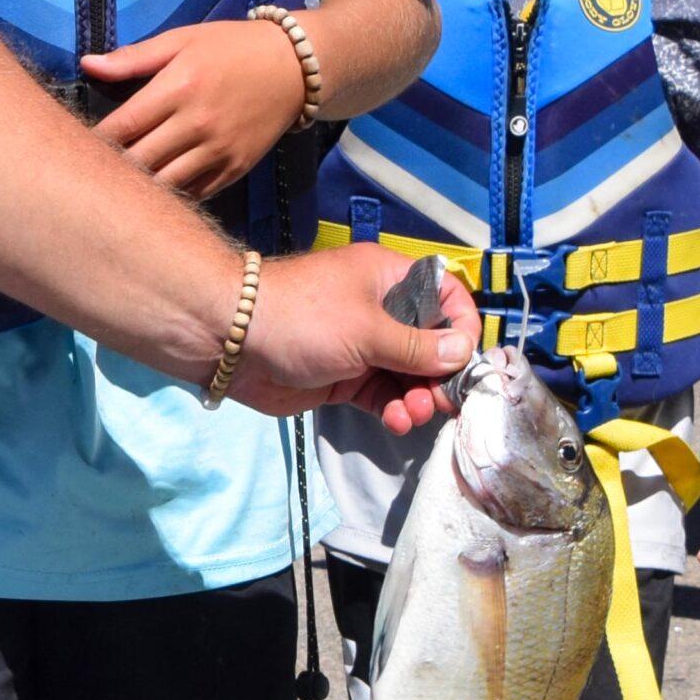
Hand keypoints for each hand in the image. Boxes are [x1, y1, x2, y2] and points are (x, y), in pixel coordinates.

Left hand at [83, 18, 304, 198]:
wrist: (295, 68)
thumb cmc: (231, 48)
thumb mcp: (182, 40)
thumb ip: (133, 57)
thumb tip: (86, 64)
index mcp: (179, 88)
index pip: (123, 126)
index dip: (94, 141)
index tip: (78, 145)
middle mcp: (197, 125)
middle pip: (138, 161)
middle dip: (111, 168)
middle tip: (91, 170)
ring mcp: (218, 152)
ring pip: (163, 185)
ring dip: (138, 186)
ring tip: (117, 184)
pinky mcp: (234, 170)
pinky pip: (192, 194)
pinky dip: (170, 194)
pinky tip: (153, 190)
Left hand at [227, 243, 478, 428]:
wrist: (234, 342)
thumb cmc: (304, 319)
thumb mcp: (367, 329)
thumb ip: (417, 346)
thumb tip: (463, 352)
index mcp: (389, 279)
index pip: (444, 296)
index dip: (461, 327)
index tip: (465, 360)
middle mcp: (381, 310)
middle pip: (430, 343)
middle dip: (440, 374)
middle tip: (443, 401)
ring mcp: (363, 346)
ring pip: (408, 374)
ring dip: (418, 396)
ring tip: (415, 413)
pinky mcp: (345, 378)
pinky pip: (383, 394)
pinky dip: (394, 408)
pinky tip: (397, 421)